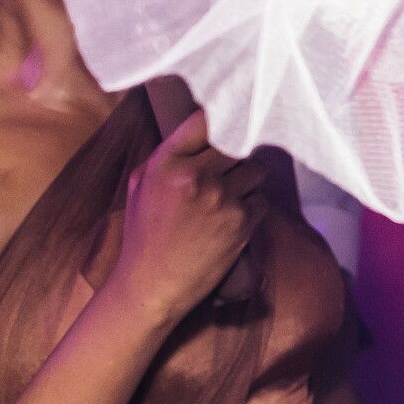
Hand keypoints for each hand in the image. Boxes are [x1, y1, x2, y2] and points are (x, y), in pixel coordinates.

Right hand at [105, 107, 267, 325]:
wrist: (152, 284)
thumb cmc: (144, 233)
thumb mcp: (141, 184)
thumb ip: (170, 154)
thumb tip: (202, 129)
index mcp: (167, 162)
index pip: (206, 120)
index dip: (222, 119)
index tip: (230, 121)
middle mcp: (197, 176)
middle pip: (239, 143)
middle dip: (237, 154)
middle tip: (229, 166)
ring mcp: (222, 199)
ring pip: (256, 170)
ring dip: (248, 180)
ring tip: (229, 195)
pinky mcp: (242, 222)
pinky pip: (262, 200)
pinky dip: (253, 206)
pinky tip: (233, 218)